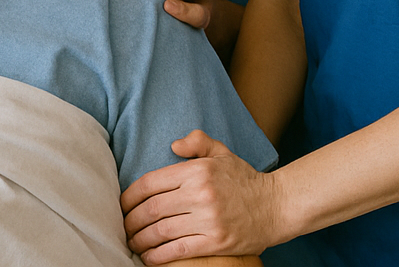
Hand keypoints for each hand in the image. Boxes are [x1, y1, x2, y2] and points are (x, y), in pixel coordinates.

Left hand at [120, 130, 280, 263]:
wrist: (277, 205)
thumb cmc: (244, 179)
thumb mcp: (222, 153)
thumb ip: (197, 142)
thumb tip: (173, 145)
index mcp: (196, 171)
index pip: (151, 183)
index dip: (129, 196)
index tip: (121, 205)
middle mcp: (200, 194)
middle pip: (151, 209)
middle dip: (131, 221)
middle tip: (122, 227)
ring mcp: (208, 219)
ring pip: (161, 231)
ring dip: (140, 240)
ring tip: (132, 243)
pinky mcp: (216, 242)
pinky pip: (178, 250)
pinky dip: (158, 255)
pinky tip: (148, 257)